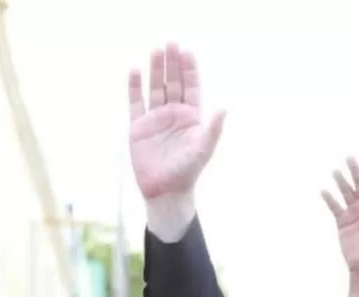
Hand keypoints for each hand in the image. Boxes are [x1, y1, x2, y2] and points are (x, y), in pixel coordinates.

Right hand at [129, 44, 224, 201]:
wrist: (166, 191)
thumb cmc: (187, 172)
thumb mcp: (203, 149)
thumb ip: (213, 128)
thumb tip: (224, 108)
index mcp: (190, 117)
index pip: (191, 88)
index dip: (189, 71)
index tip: (187, 53)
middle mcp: (173, 114)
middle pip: (173, 83)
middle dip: (172, 64)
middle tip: (171, 44)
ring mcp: (155, 119)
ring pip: (155, 88)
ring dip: (155, 70)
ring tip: (156, 50)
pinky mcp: (138, 127)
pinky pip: (136, 102)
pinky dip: (134, 87)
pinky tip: (135, 71)